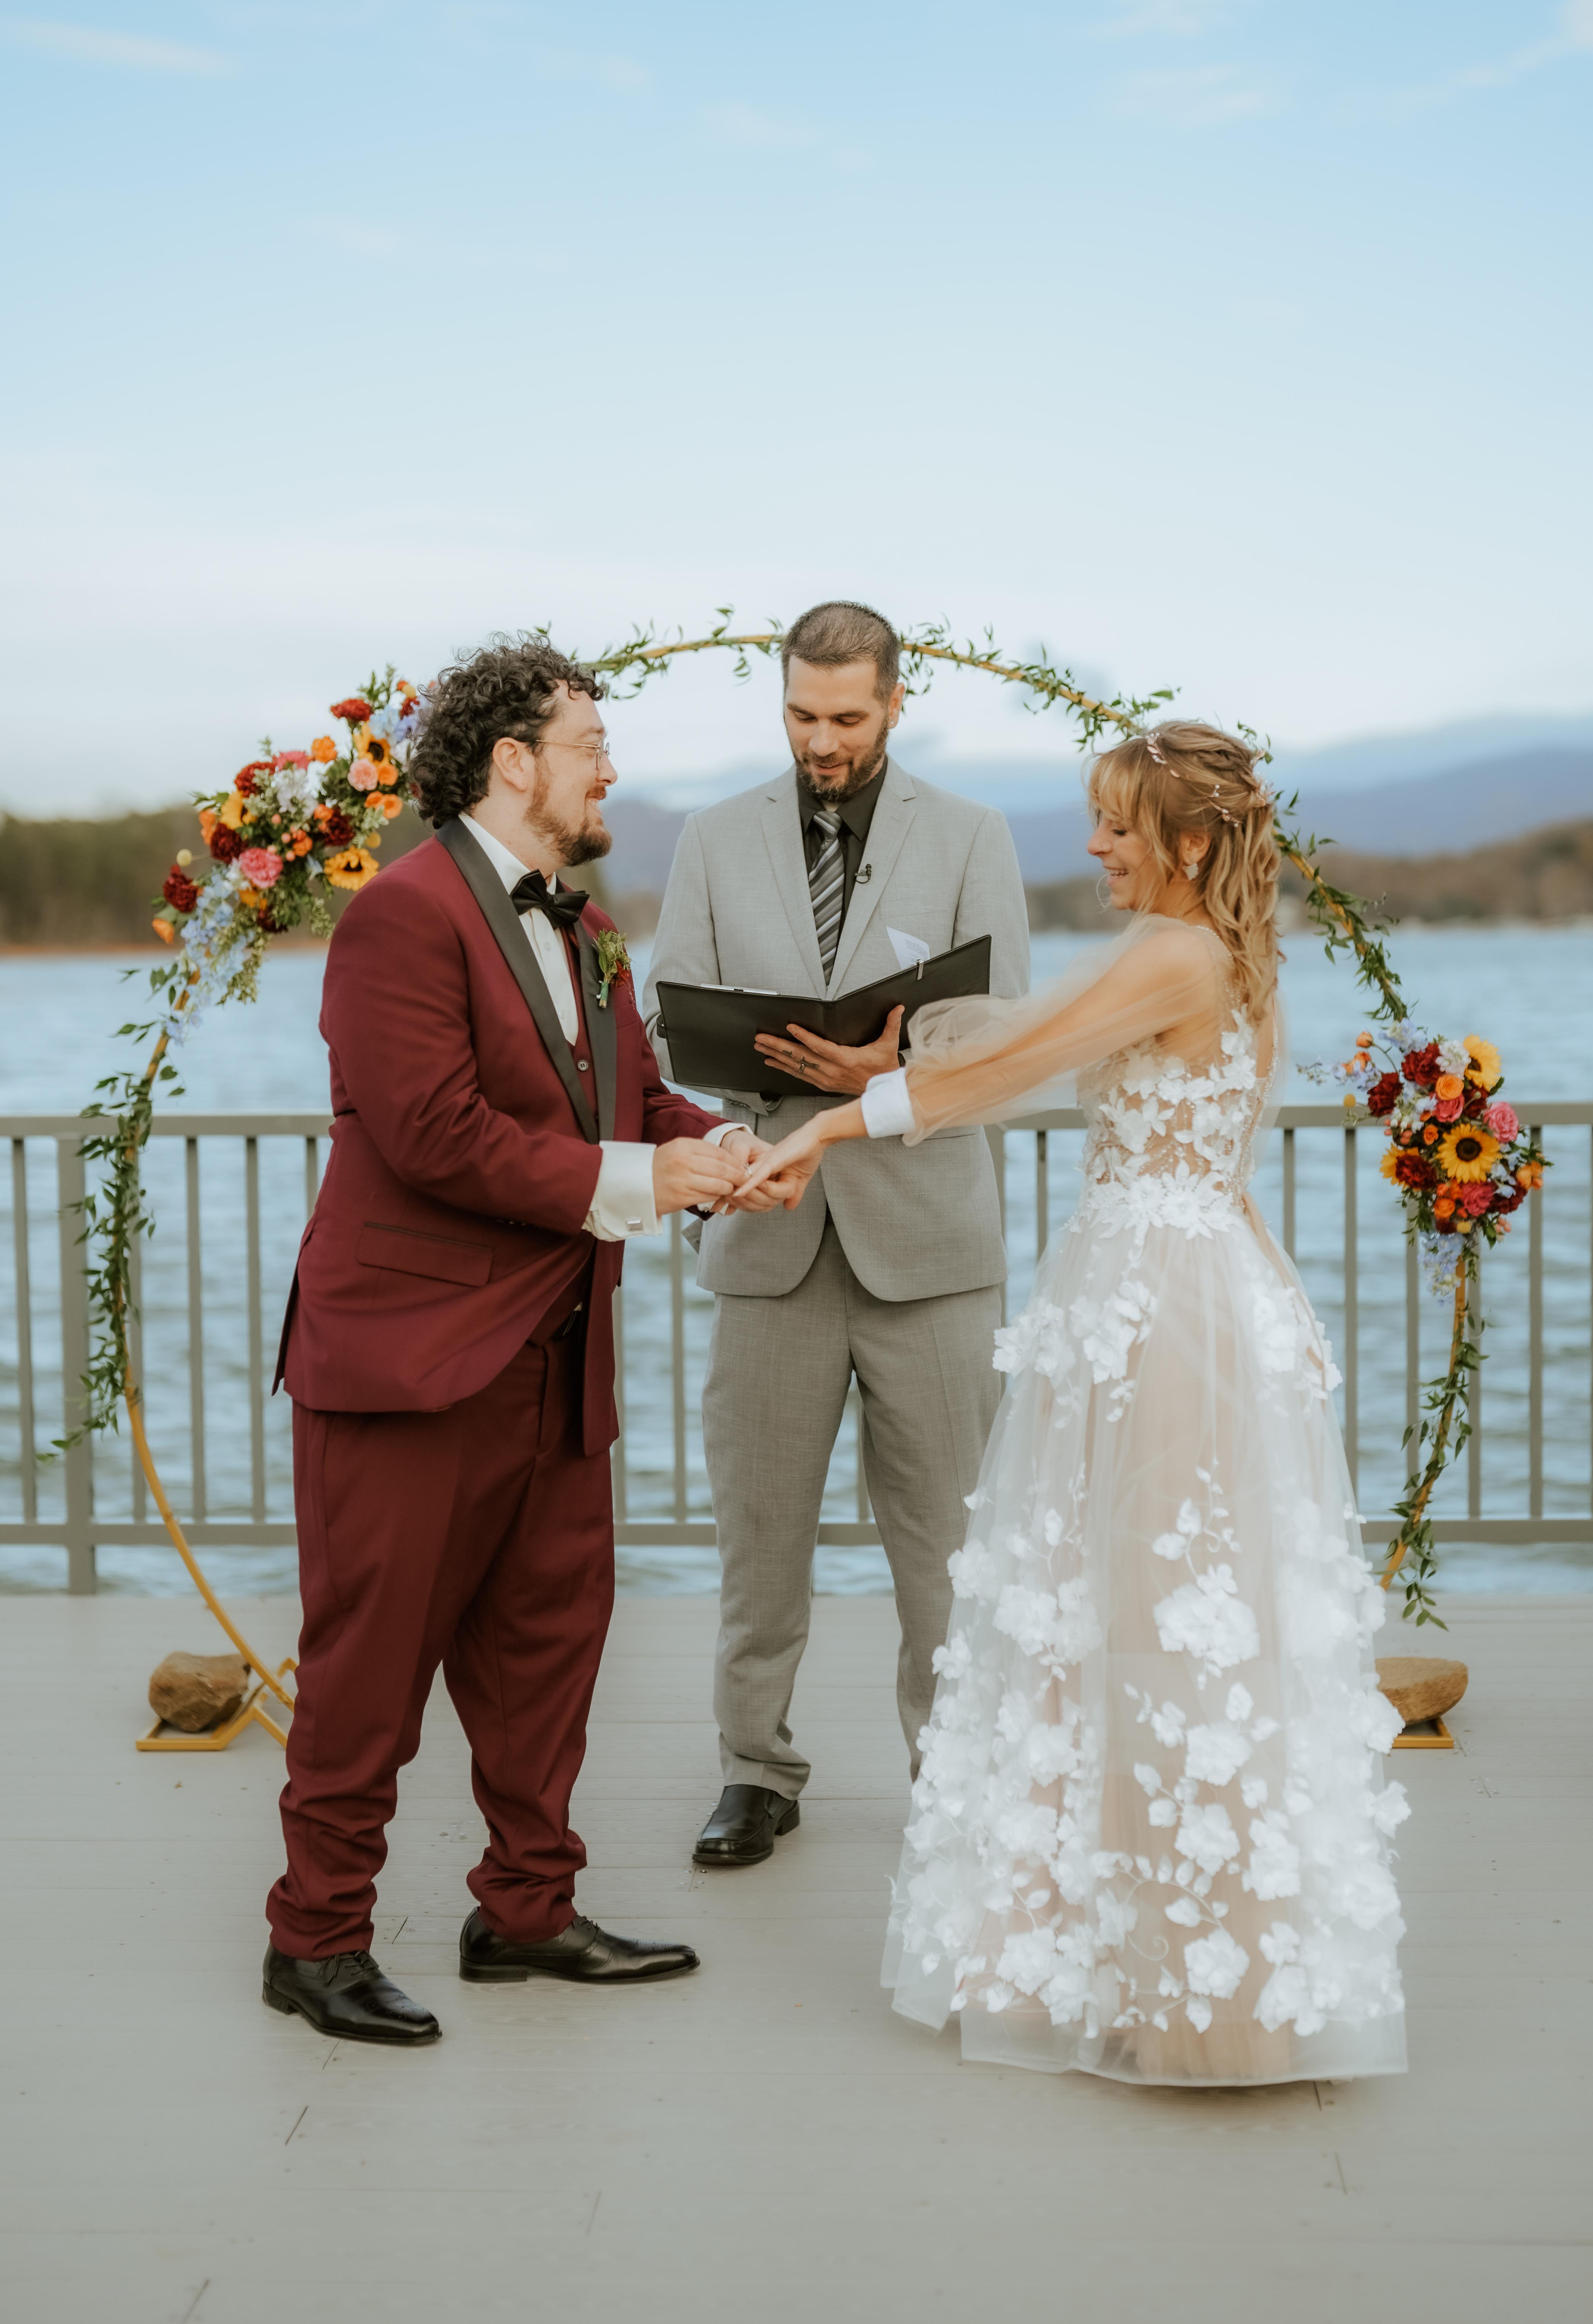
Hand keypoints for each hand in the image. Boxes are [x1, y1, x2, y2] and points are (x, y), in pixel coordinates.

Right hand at [651, 1136, 744, 1217]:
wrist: (635, 1185)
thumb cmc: (659, 1168)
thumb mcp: (677, 1150)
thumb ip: (700, 1152)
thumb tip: (727, 1160)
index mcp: (683, 1146)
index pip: (718, 1152)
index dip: (734, 1161)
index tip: (741, 1166)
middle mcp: (684, 1161)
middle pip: (721, 1168)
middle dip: (737, 1174)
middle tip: (744, 1178)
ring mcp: (683, 1180)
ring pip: (718, 1184)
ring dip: (729, 1187)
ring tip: (734, 1188)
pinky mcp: (682, 1197)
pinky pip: (708, 1196)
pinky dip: (718, 1196)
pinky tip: (720, 1195)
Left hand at [725, 1116, 827, 1211]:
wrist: (817, 1136)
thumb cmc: (807, 1153)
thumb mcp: (799, 1180)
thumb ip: (793, 1193)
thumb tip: (788, 1207)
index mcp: (766, 1171)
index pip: (749, 1190)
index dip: (739, 1202)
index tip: (727, 1209)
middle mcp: (763, 1166)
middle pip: (748, 1192)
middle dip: (738, 1202)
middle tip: (727, 1208)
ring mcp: (767, 1162)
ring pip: (752, 1186)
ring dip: (743, 1196)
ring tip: (733, 1202)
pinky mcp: (773, 1160)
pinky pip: (759, 1175)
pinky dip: (749, 1184)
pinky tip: (739, 1192)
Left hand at [753, 1005, 904, 1095]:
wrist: (882, 1093)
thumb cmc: (883, 1070)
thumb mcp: (889, 1046)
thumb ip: (891, 1025)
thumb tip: (898, 1008)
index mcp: (845, 1059)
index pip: (820, 1046)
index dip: (804, 1036)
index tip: (790, 1027)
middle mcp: (831, 1070)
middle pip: (800, 1056)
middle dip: (778, 1046)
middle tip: (761, 1038)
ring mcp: (825, 1078)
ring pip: (796, 1066)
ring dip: (777, 1056)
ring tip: (761, 1048)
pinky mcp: (823, 1084)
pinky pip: (799, 1075)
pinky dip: (784, 1068)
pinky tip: (772, 1062)